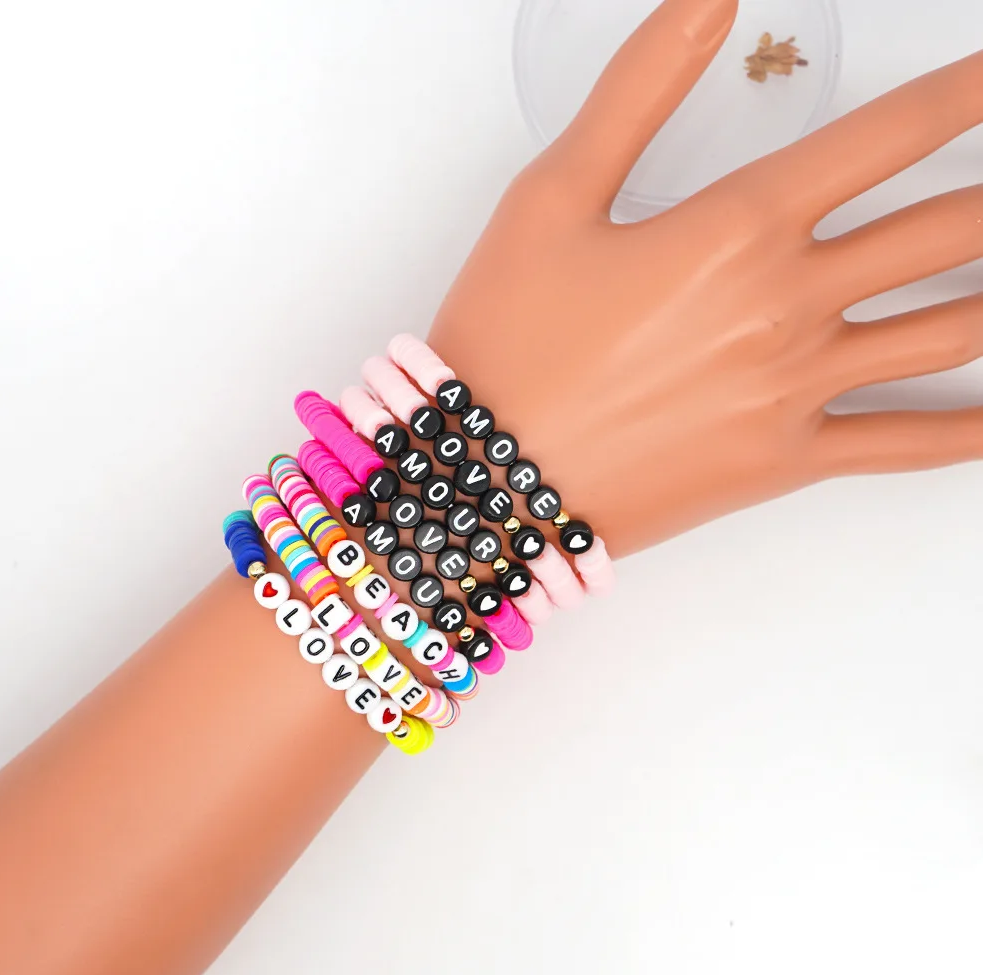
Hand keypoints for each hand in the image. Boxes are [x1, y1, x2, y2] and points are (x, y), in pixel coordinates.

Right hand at [429, 0, 982, 556]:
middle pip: (948, 227)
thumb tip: (708, 0)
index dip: (969, 90)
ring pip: (952, 330)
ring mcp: (796, 389)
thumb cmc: (510, 338)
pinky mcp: (784, 461)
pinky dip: (973, 429)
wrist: (488, 478)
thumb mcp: (550, 197)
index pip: (891, 134)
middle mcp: (788, 304)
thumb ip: (636, 90)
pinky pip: (908, 445)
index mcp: (738, 227)